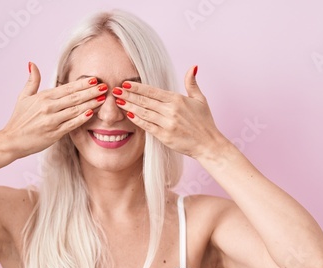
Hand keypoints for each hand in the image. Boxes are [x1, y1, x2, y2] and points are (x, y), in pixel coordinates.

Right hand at [1, 62, 105, 157]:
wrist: (12, 140)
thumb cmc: (18, 119)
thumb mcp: (23, 97)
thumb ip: (32, 81)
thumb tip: (32, 64)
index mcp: (43, 97)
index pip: (67, 88)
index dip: (82, 83)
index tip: (95, 79)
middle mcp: (48, 107)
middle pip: (74, 97)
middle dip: (91, 92)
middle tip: (105, 87)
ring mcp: (52, 121)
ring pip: (75, 110)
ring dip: (90, 104)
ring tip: (103, 98)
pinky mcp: (54, 134)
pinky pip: (71, 125)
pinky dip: (82, 118)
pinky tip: (91, 113)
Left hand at [110, 66, 228, 160]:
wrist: (208, 144)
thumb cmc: (204, 122)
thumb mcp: (200, 99)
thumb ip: (192, 83)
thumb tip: (192, 67)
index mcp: (177, 99)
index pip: (152, 91)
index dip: (137, 87)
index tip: (125, 83)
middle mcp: (171, 110)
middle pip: (145, 100)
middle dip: (128, 95)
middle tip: (114, 90)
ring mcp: (167, 124)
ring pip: (143, 112)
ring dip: (129, 106)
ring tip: (117, 101)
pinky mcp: (164, 136)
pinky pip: (147, 126)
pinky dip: (137, 120)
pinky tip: (128, 114)